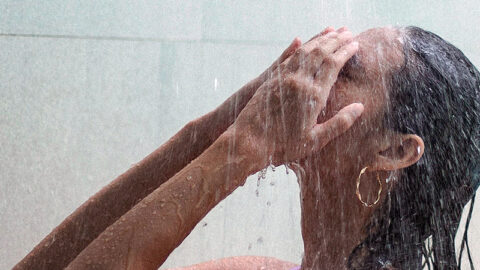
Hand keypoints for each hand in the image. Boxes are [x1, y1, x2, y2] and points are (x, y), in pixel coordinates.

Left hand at [233, 28, 363, 167]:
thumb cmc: (283, 146)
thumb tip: (360, 107)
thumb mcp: (316, 141)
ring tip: (332, 33)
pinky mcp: (272, 80)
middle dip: (336, 40)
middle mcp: (299, 82)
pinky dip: (301, 47)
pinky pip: (289, 58)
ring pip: (305, 52)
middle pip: (320, 53)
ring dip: (320, 40)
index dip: (345, 52)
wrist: (249, 142)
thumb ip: (339, 123)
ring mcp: (283, 79)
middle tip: (348, 32)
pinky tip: (306, 43)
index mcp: (313, 96)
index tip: (355, 44)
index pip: (333, 65)